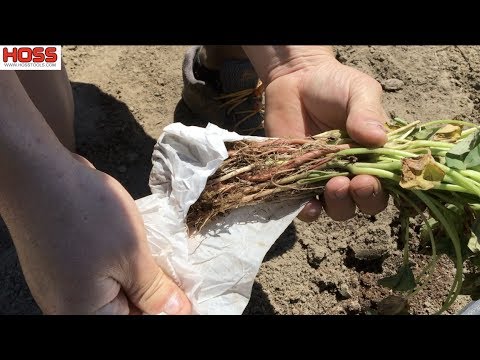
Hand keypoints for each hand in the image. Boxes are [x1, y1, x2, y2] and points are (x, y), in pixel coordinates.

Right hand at [4, 154, 190, 314]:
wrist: (39, 175)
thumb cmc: (85, 215)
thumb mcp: (131, 256)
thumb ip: (155, 291)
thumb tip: (178, 312)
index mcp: (85, 315)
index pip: (140, 321)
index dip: (166, 308)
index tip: (187, 294)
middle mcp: (70, 308)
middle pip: (125, 309)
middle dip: (154, 293)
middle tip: (177, 271)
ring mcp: (63, 287)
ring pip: (115, 291)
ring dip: (139, 277)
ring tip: (159, 256)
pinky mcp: (64, 266)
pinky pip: (101, 276)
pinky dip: (122, 265)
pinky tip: (135, 247)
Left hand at [261, 47, 388, 220]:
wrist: (294, 80)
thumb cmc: (333, 84)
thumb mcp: (358, 91)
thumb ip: (367, 112)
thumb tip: (379, 139)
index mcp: (375, 154)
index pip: (388, 182)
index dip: (383, 188)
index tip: (371, 178)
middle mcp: (353, 171)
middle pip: (365, 202)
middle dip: (362, 198)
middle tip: (354, 183)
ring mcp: (325, 178)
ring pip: (339, 208)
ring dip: (338, 205)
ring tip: (332, 186)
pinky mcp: (299, 181)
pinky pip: (305, 207)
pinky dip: (308, 211)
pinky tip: (308, 206)